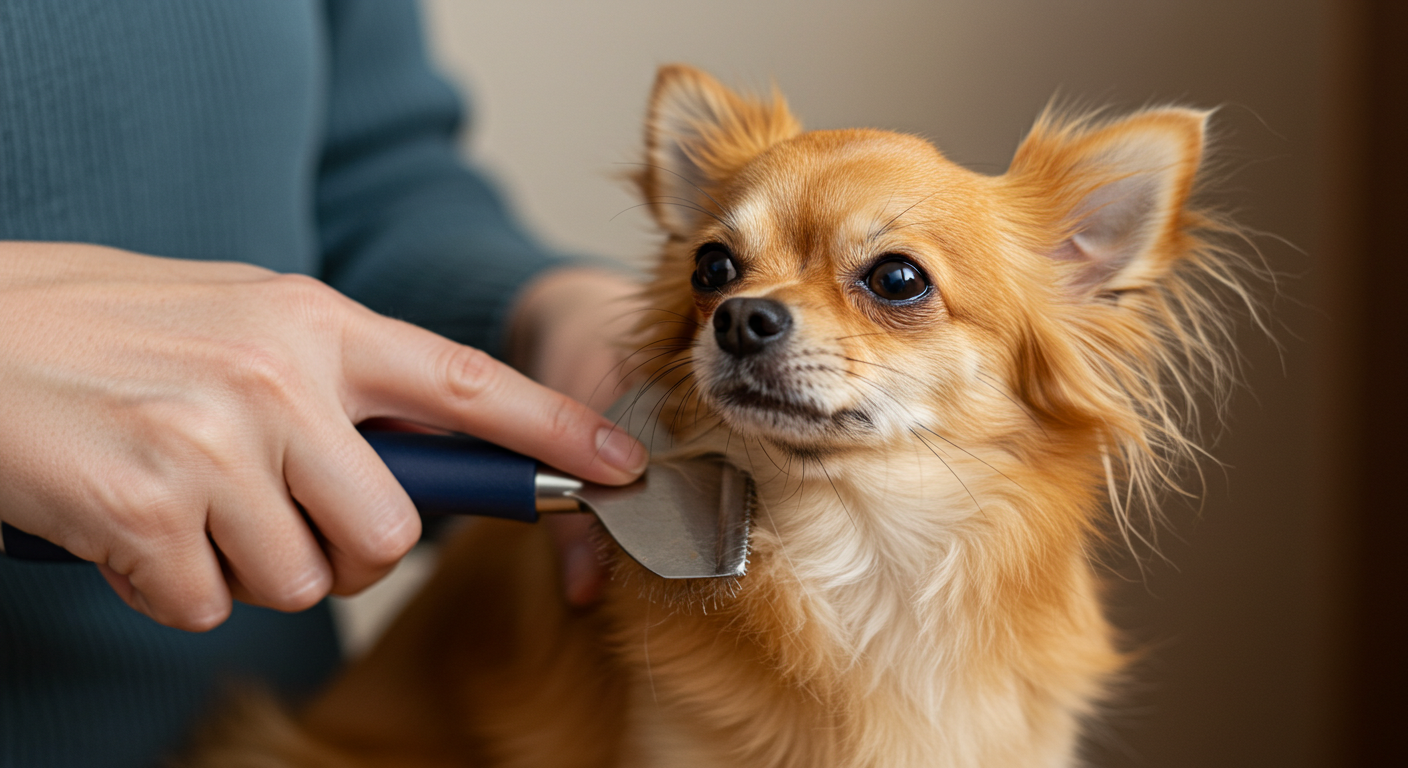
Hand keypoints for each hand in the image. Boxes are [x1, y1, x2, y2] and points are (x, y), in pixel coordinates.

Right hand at [0, 244, 646, 630]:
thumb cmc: (101, 327)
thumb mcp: (236, 313)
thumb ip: (331, 370)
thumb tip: (423, 440)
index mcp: (313, 321)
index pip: (468, 383)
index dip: (556, 431)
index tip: (623, 465)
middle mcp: (280, 376)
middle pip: (391, 530)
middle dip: (343, 548)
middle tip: (270, 513)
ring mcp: (217, 441)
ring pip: (304, 578)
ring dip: (248, 566)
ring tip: (182, 503)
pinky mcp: (152, 508)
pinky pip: (209, 603)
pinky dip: (171, 586)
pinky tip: (129, 526)